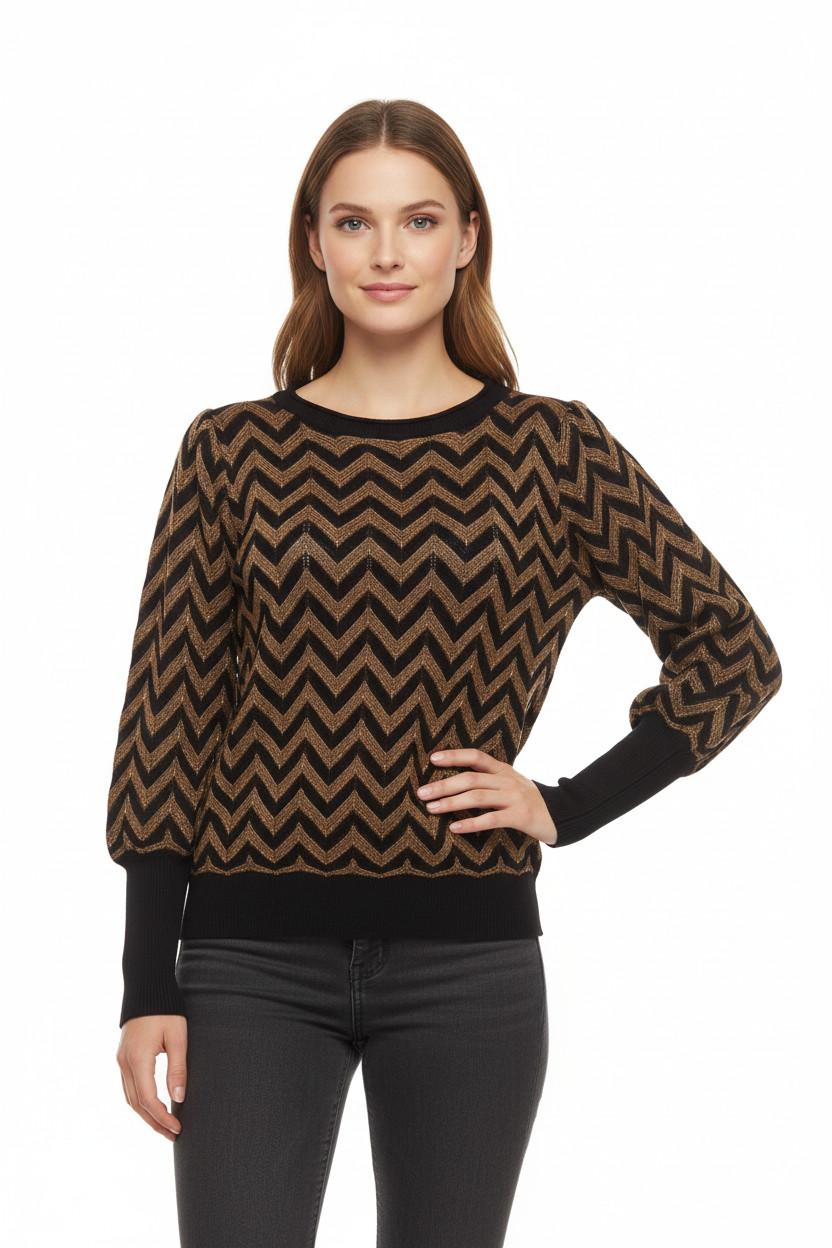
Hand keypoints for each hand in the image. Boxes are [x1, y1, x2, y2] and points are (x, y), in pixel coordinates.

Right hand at [116, 1014, 188, 1140]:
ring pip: (130, 1098)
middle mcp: (125, 1063)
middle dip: (154, 1123)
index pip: (148, 1100)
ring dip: (146, 1115)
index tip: (178, 1128)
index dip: (162, 1118)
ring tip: (164, 1126)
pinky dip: (140, 1101)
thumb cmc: (166, 1010)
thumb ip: (178, 1068)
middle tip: (173, 1135)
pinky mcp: (123, 1056)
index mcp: (138, 1059)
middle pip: (137, 1104)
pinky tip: (153, 1106)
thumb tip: (179, 1098)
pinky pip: (129, 1087)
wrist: (146, 987)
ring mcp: (121, 1060)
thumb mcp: (177, 1037)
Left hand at [416, 748, 557, 845]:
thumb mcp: (510, 784)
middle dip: (444, 785)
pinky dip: (471, 823)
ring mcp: (514, 798)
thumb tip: (455, 783)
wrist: (560, 816)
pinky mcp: (519, 816)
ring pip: (478, 797)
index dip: (454, 756)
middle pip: (471, 779)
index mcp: (503, 770)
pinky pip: (491, 819)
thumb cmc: (528, 801)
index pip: (476, 757)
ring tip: (432, 809)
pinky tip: (454, 827)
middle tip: (422, 793)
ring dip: (451, 803)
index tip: (432, 759)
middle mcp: (508, 780)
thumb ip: (489, 780)